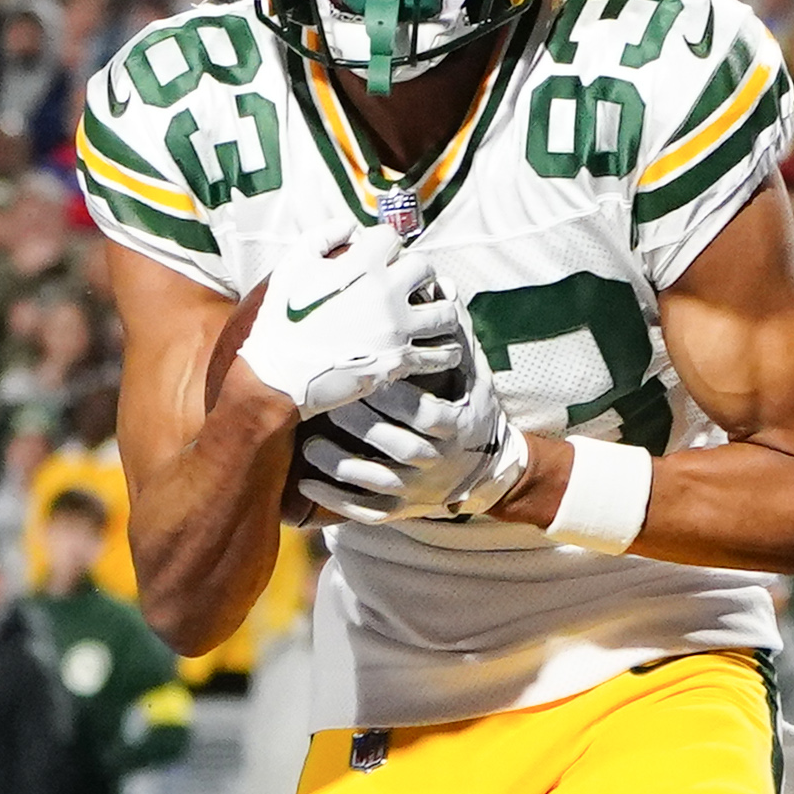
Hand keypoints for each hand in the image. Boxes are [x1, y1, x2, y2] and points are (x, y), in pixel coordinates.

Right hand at [233, 228, 460, 416]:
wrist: (279, 375)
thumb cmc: (282, 320)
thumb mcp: (292, 266)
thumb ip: (322, 236)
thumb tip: (350, 226)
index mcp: (362, 265)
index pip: (392, 238)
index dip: (387, 245)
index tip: (383, 257)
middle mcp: (386, 292)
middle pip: (426, 268)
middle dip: (420, 274)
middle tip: (414, 286)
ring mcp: (396, 328)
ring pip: (445, 312)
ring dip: (442, 311)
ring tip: (436, 317)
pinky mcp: (400, 360)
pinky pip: (440, 354)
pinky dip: (446, 351)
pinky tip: (444, 349)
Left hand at [290, 323, 533, 523]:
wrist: (486, 470)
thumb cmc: (469, 408)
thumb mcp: (472, 373)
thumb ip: (453, 333)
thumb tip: (437, 282)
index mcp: (456, 426)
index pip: (424, 412)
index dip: (393, 395)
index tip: (364, 374)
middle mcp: (438, 462)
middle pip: (398, 446)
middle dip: (360, 425)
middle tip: (325, 402)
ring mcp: (418, 490)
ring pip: (378, 481)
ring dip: (340, 465)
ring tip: (308, 446)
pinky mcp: (400, 510)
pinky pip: (367, 511)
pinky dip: (336, 501)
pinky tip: (307, 483)